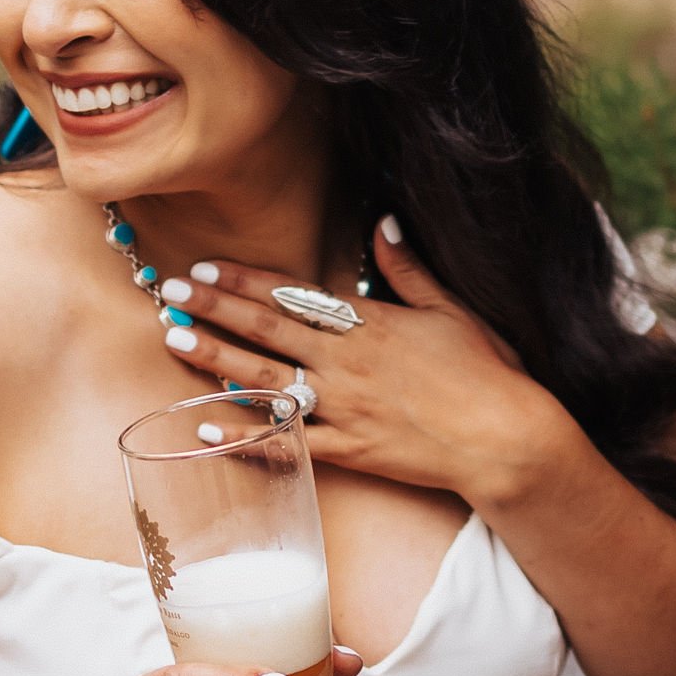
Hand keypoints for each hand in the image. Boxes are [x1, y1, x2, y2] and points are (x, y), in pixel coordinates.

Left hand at [157, 218, 568, 510]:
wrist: (505, 439)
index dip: (246, 280)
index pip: (294, 295)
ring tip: (175, 341)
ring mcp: (343, 409)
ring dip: (217, 360)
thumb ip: (408, 270)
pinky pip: (286, 443)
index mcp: (370, 324)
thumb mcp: (451, 310)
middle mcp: (347, 363)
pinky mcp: (347, 451)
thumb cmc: (487, 372)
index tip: (207, 268)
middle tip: (170, 294)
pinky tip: (207, 425)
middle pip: (268, 330)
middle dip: (215, 310)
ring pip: (266, 380)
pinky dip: (245, 434)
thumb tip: (382, 223)